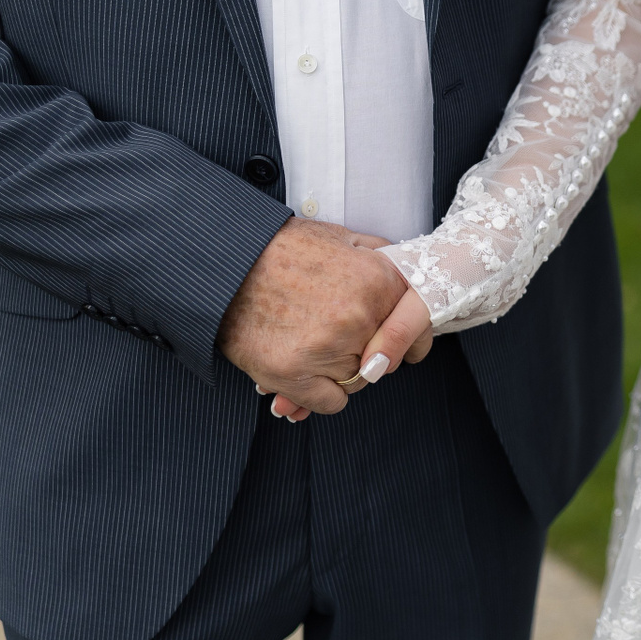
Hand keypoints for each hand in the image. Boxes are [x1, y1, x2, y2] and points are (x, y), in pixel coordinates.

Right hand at [221, 219, 412, 416]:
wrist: (224, 263)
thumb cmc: (281, 248)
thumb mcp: (340, 236)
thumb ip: (379, 254)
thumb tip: (406, 265)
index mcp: (381, 283)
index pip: (415, 331)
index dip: (405, 341)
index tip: (396, 348)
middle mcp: (361, 318)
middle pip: (385, 360)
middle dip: (365, 355)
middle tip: (334, 341)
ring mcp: (328, 348)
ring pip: (357, 382)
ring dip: (337, 374)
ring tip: (310, 350)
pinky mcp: (293, 374)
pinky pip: (330, 403)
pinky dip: (318, 396)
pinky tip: (303, 376)